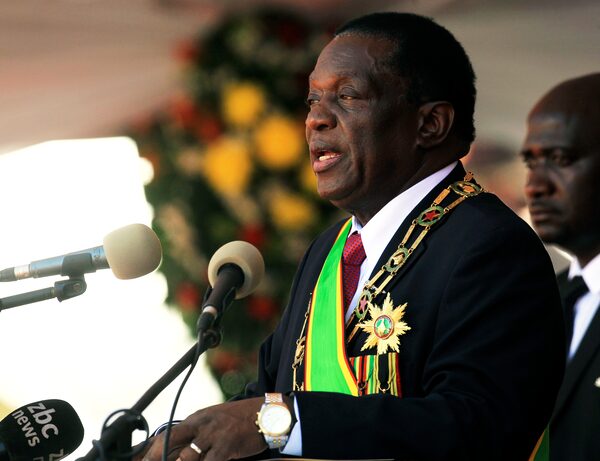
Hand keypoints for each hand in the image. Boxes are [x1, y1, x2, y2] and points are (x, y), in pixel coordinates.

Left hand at [139, 397, 267, 460]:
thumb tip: (181, 453)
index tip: (141, 460)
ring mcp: (213, 435)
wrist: (267, 414)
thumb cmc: (240, 421)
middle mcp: (201, 424)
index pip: (168, 433)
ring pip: (186, 457)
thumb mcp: (215, 422)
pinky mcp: (226, 446)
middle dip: (155, 455)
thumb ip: (197, 434)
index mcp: (197, 418)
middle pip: (169, 440)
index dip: (151, 449)